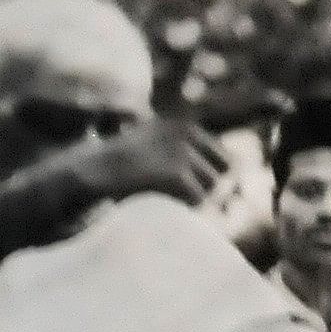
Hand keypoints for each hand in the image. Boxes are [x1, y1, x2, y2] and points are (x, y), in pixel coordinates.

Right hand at [76, 119, 228, 205]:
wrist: (93, 171)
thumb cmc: (125, 165)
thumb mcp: (157, 145)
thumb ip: (190, 153)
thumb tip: (236, 168)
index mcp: (184, 126)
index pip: (225, 157)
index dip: (213, 175)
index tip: (195, 185)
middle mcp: (187, 133)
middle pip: (223, 171)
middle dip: (209, 185)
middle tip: (181, 191)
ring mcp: (183, 152)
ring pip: (212, 186)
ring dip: (194, 195)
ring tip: (165, 192)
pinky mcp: (177, 172)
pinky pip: (198, 199)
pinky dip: (184, 205)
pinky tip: (163, 199)